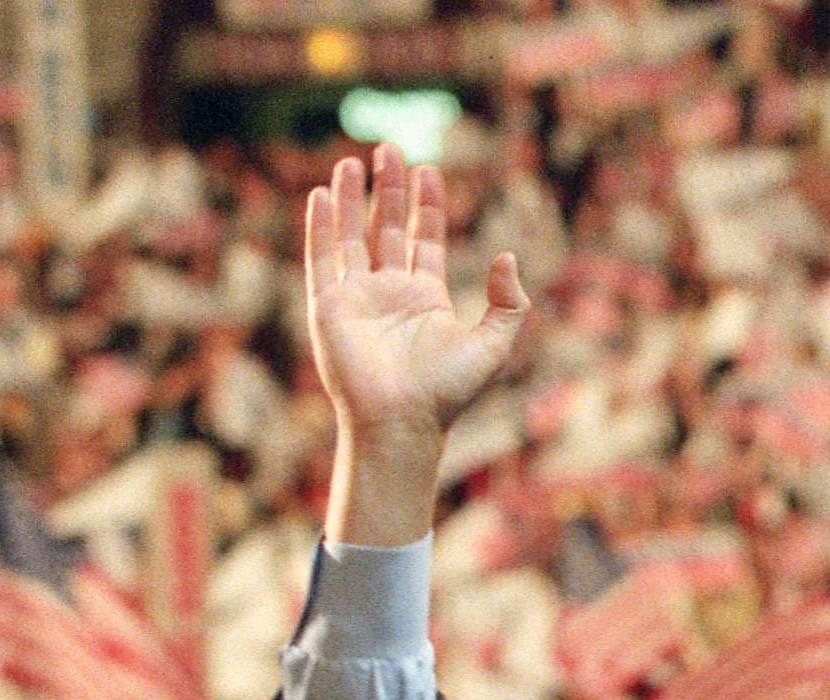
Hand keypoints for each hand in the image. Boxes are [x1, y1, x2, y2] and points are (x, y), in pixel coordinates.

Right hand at [305, 144, 526, 544]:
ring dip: (352, 199)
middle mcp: (389, 293)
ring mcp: (357, 297)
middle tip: (391, 149)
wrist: (403, 422)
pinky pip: (322, 257)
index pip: (425, 240)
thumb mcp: (494, 345)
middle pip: (387, 228)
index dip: (427, 206)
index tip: (428, 170)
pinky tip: (323, 194)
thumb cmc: (448, 391)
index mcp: (426, 299)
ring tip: (354, 161)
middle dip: (390, 190)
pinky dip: (322, 226)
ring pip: (352, 236)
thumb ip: (508, 303)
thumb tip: (505, 257)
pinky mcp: (328, 306)